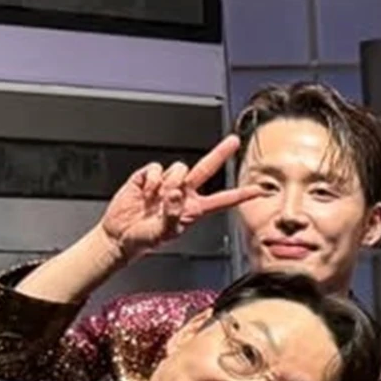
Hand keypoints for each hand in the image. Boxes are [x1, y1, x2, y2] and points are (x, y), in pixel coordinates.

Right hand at [96, 135, 262, 261]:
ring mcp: (166, 183)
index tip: (260, 190)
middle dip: (220, 153)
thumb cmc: (144, 239)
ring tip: (157, 198)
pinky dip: (151, 178)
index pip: (223, 200)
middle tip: (234, 141)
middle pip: (206, 169)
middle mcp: (184, 193)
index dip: (241, 195)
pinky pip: (156, 167)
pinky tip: (145, 191)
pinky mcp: (148, 176)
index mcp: (194, 209)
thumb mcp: (164, 233)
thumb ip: (174, 214)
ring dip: (169, 181)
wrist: (120, 235)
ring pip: (179, 167)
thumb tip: (176, 192)